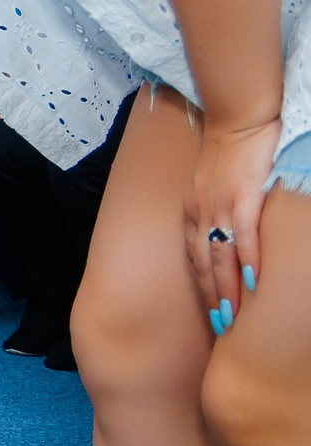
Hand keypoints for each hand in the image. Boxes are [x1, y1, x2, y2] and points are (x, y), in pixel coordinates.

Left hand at [188, 115, 277, 329]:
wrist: (237, 119)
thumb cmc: (229, 150)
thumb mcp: (211, 184)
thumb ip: (214, 208)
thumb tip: (223, 231)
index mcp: (192, 211)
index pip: (194, 257)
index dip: (201, 285)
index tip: (209, 310)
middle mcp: (201, 213)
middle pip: (204, 264)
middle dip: (212, 297)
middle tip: (220, 326)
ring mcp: (220, 207)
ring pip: (221, 257)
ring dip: (227, 289)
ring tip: (233, 317)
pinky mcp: (243, 199)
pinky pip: (244, 238)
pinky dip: (248, 262)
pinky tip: (254, 283)